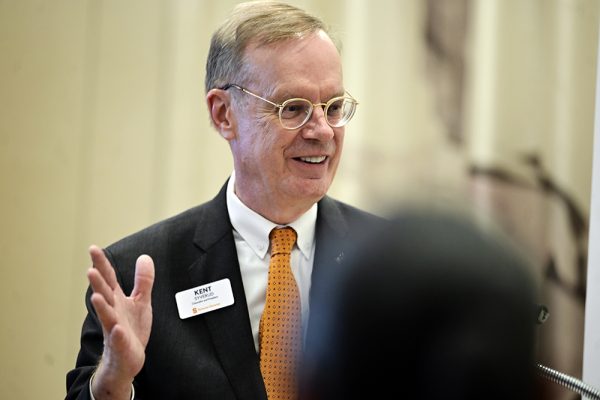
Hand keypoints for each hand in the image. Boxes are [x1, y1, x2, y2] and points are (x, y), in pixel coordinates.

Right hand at [87, 245, 154, 398]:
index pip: (108, 278)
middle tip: (90, 269)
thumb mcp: (141, 301)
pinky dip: (117, 334)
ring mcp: (114, 328)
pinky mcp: (120, 345)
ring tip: (96, 296)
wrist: (128, 359)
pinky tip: (117, 329)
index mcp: (116, 300)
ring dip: (101, 306)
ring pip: (106, 316)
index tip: (93, 248)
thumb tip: (144, 256)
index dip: (101, 264)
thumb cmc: (131, 328)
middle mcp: (112, 312)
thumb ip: (143, 281)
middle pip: (104, 294)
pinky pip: (118, 339)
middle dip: (97, 282)